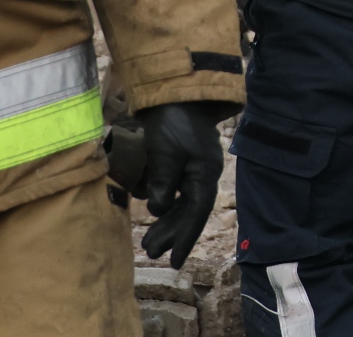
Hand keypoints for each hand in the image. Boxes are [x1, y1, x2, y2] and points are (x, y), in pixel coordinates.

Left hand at [135, 101, 234, 267]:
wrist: (174, 90)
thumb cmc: (171, 121)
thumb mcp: (164, 154)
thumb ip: (161, 184)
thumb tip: (156, 210)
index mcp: (205, 173)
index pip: (197, 213)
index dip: (185, 238)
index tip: (175, 261)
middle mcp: (203, 173)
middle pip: (188, 211)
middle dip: (170, 233)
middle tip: (150, 252)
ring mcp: (193, 166)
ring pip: (181, 203)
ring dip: (164, 222)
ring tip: (147, 242)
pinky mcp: (182, 159)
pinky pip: (174, 189)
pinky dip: (162, 202)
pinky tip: (148, 210)